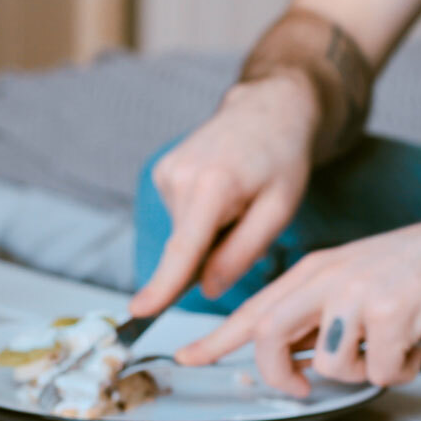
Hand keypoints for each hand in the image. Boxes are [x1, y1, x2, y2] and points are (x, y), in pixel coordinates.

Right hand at [129, 72, 319, 316]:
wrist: (268, 109)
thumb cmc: (280, 159)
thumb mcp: (279, 210)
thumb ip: (242, 252)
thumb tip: (207, 288)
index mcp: (213, 185)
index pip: (183, 248)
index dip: (162, 285)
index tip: (140, 311)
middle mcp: (181, 176)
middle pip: (186, 247)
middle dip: (212, 254)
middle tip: (247, 222)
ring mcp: (167, 172)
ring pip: (185, 234)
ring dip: (210, 233)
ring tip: (238, 200)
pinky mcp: (162, 172)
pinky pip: (182, 217)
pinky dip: (202, 217)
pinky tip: (222, 193)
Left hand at [176, 201, 420, 396]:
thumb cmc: (415, 267)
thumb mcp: (351, 280)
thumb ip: (317, 315)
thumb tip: (296, 359)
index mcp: (313, 271)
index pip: (252, 309)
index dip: (215, 339)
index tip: (187, 357)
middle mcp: (327, 278)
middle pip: (268, 336)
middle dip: (279, 374)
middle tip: (299, 387)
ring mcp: (358, 294)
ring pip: (331, 366)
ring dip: (361, 371)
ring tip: (389, 344)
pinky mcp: (393, 312)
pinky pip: (381, 371)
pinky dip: (400, 369)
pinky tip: (415, 342)